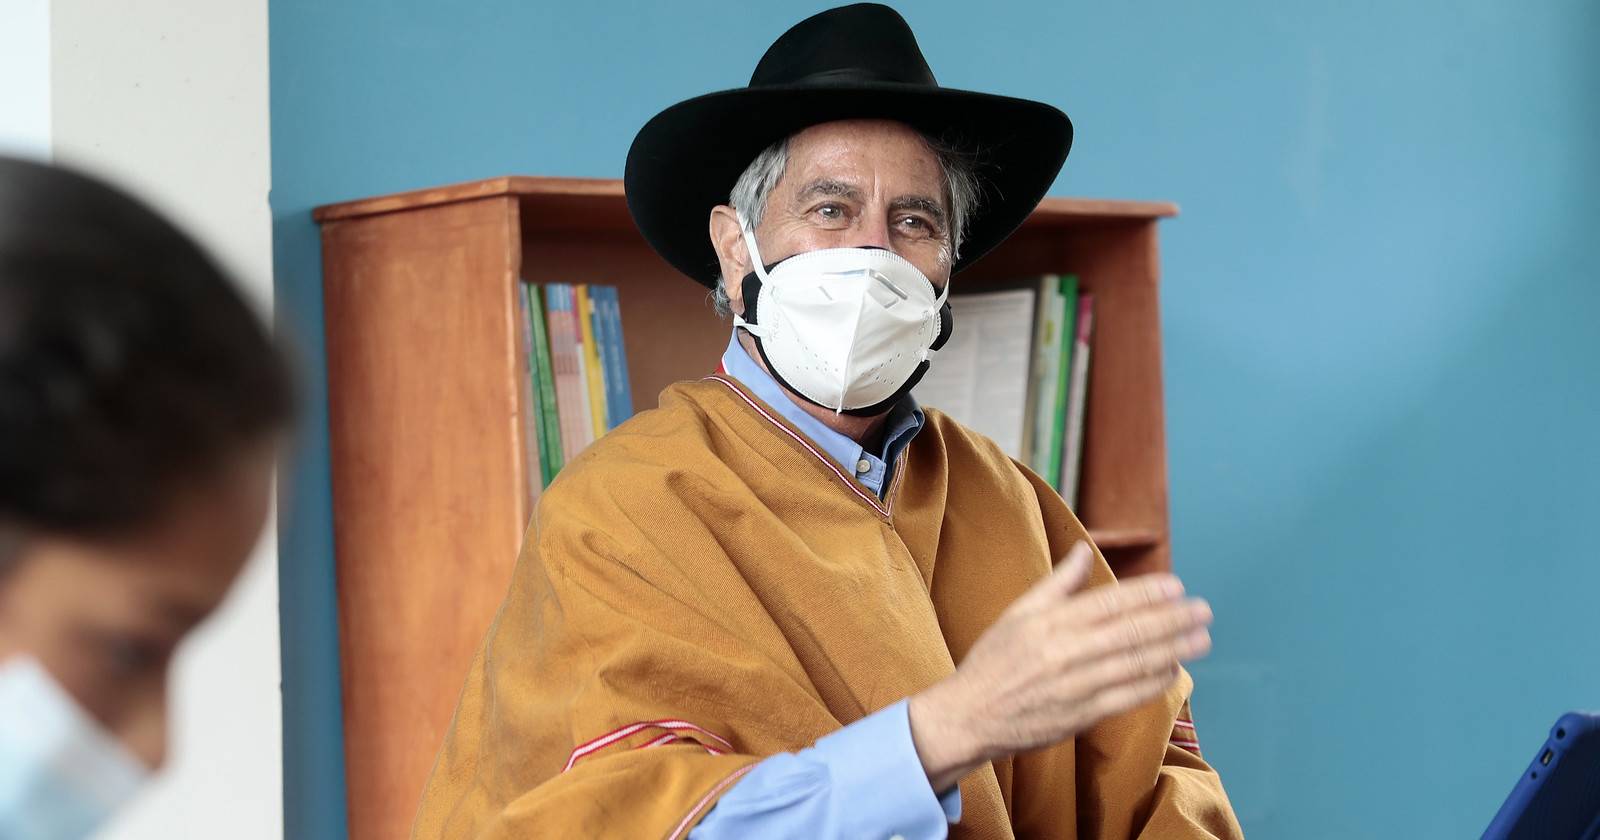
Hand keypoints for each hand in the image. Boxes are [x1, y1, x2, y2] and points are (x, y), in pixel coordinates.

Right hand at [908, 541, 1212, 791]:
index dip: (1147, 594)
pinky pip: (1127, 696)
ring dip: (1173, 649)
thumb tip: (1084, 550)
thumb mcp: (1018, 613)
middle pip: (1129, 632)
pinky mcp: (1081, 715)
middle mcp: (1064, 652)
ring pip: (1135, 664)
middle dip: (1172, 620)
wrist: (970, 716)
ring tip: (1201, 638)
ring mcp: (1075, 686)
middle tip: (1202, 610)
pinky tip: (1173, 670)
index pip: (1109, 602)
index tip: (1175, 587)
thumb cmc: (994, 661)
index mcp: (1048, 622)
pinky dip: (1153, 683)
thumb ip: (1057, 583)